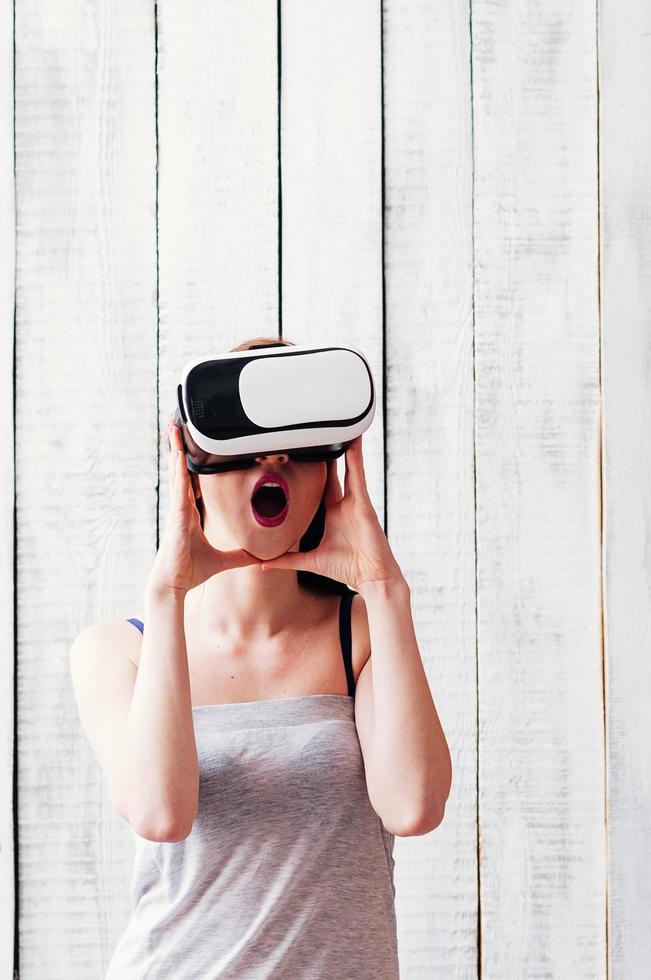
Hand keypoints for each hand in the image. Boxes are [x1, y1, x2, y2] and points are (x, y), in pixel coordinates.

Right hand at [147, 421, 261, 594]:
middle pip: (181, 471)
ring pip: (177, 474)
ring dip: (176, 450)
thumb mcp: (223, 561)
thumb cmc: (191, 570)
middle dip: (180, 448)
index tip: (193, 444)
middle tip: (178, 424)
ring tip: (174, 429)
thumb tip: (258, 556)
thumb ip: (240, 556)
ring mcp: (177, 510)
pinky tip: (177, 455)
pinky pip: (178, 489)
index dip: (191, 462)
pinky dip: (177, 471)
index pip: (192, 481)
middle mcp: (182, 507)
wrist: (175, 582)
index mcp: (190, 512)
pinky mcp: (176, 516)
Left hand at [259, 435, 403, 592]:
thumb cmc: (347, 569)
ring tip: (344, 428)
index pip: (319, 487)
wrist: (370, 577)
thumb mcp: (310, 561)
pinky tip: (353, 445)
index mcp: (332, 514)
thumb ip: (286, 560)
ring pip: (349, 469)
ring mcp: (355, 503)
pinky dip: (357, 461)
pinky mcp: (364, 504)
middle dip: (329, 454)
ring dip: (348, 449)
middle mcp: (344, 505)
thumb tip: (263, 563)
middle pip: (333, 473)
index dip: (311, 472)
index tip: (300, 456)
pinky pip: (359, 478)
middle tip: (320, 432)